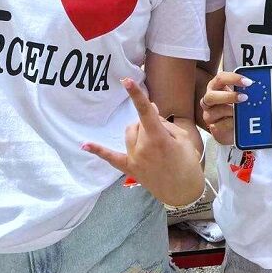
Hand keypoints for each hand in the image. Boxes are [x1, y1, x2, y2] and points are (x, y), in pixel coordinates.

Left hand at [84, 78, 203, 205]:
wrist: (183, 192)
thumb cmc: (187, 163)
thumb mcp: (184, 139)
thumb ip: (166, 124)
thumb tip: (151, 112)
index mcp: (158, 138)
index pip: (146, 112)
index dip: (136, 95)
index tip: (126, 80)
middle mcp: (142, 147)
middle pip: (140, 122)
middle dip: (150, 122)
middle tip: (165, 133)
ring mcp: (133, 158)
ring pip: (130, 133)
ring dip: (139, 131)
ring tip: (153, 141)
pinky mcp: (128, 168)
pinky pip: (110, 157)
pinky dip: (98, 150)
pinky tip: (84, 145)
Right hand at [200, 70, 250, 145]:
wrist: (234, 128)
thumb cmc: (237, 107)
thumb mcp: (241, 95)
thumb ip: (246, 90)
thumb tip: (259, 86)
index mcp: (216, 86)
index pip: (221, 78)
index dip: (234, 78)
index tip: (248, 82)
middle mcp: (210, 99)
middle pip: (212, 96)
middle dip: (230, 96)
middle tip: (245, 97)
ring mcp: (209, 114)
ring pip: (217, 111)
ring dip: (232, 111)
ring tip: (245, 112)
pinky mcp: (213, 128)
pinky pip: (221, 125)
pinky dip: (232, 123)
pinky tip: (240, 122)